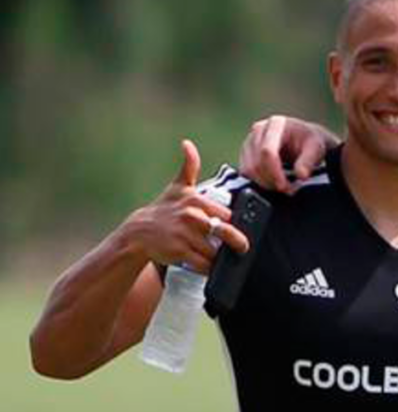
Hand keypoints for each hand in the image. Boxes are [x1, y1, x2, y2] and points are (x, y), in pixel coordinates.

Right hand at [125, 140, 249, 273]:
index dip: (234, 223)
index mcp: (195, 200)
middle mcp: (191, 216)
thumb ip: (189, 166)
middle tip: (243, 247)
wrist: (139, 232)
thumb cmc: (163, 210)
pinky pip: (203, 264)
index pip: (227, 215)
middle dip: (236, 242)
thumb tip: (187, 144)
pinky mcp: (179, 252)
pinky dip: (209, 267)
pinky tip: (209, 265)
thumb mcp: (177, 188)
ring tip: (222, 256)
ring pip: (215, 250)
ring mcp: (184, 235)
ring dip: (221, 256)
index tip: (240, 229)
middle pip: (225, 232)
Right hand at [240, 114, 337, 193]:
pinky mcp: (246, 152)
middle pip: (256, 162)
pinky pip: (246, 172)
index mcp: (277, 124)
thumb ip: (308, 161)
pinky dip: (259, 181)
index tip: (284, 186)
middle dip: (271, 181)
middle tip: (288, 190)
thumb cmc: (309, 141)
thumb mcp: (316, 148)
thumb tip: (301, 175)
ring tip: (283, 187)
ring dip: (265, 183)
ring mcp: (250, 141)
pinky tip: (274, 182)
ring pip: (249, 169)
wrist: (304, 139)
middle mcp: (259, 130)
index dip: (274, 172)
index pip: (267, 151)